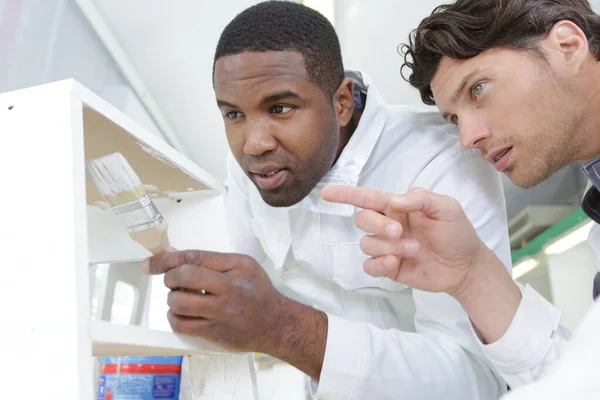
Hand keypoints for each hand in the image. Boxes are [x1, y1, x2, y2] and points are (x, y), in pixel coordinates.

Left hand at [141, 250, 288, 353]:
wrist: (275, 324)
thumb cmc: (258, 292)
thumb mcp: (243, 266)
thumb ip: (213, 261)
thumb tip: (178, 261)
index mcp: (235, 269)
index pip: (193, 258)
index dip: (166, 259)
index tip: (149, 263)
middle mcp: (228, 291)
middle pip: (183, 278)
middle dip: (171, 278)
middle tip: (176, 282)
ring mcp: (219, 314)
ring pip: (178, 304)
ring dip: (173, 300)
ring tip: (184, 298)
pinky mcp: (213, 333)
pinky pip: (181, 325)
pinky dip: (175, 317)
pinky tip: (183, 313)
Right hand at [321, 186, 486, 296]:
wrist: (466, 266)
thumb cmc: (457, 233)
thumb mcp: (447, 207)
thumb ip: (421, 198)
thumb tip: (394, 201)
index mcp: (398, 207)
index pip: (366, 198)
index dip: (346, 194)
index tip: (326, 193)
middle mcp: (388, 225)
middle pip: (362, 219)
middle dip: (377, 225)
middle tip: (400, 232)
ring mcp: (387, 247)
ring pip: (367, 243)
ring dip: (388, 246)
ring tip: (414, 250)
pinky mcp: (389, 268)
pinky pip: (369, 266)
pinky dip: (378, 264)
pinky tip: (395, 263)